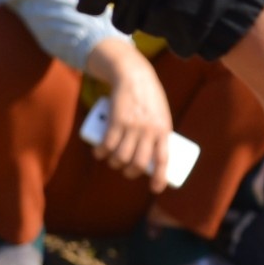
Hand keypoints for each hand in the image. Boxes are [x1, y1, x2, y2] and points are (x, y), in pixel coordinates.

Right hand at [84, 38, 174, 189]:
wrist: (134, 76)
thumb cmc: (150, 98)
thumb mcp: (162, 114)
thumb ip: (159, 132)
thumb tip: (154, 155)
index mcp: (164, 131)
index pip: (163, 160)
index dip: (160, 178)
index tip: (155, 189)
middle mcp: (149, 131)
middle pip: (138, 163)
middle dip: (130, 172)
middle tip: (126, 170)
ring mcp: (132, 126)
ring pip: (121, 156)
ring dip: (114, 163)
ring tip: (112, 161)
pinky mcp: (116, 119)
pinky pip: (107, 143)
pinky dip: (101, 152)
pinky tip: (99, 154)